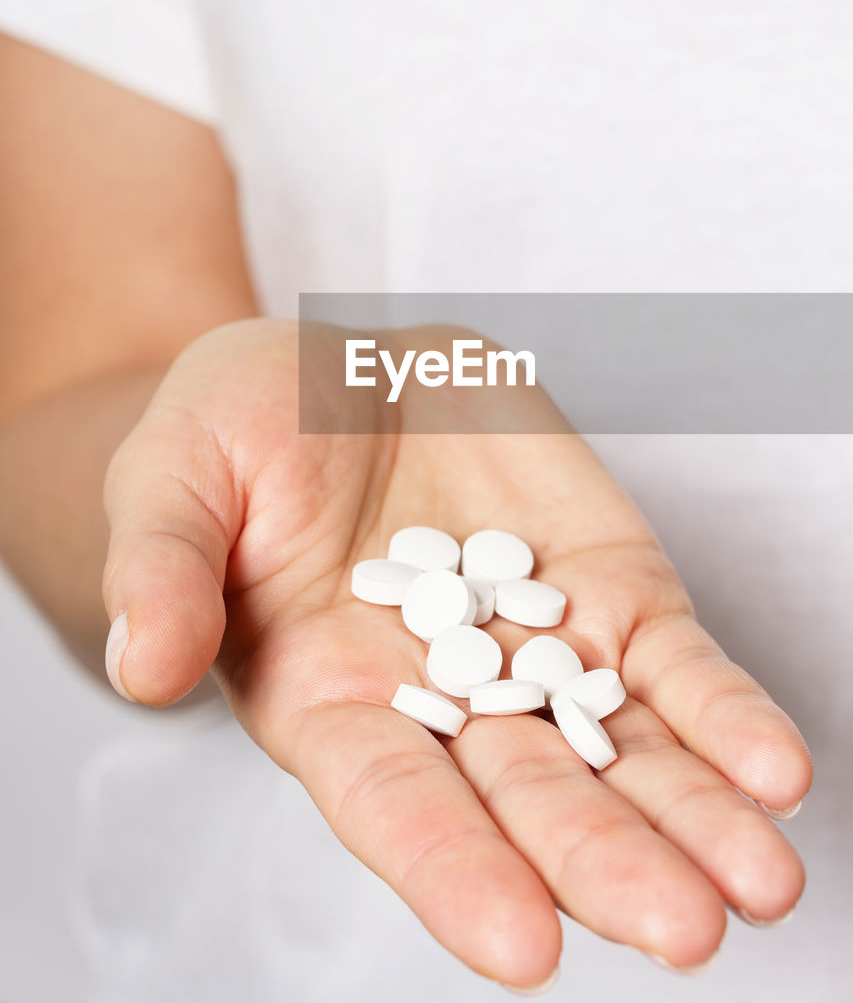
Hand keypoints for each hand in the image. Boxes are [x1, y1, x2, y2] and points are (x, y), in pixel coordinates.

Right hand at [102, 318, 810, 990]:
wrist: (338, 374)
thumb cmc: (234, 431)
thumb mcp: (172, 472)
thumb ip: (162, 565)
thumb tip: (146, 664)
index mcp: (328, 699)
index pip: (392, 804)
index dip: (451, 870)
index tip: (522, 945)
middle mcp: (443, 701)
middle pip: (531, 799)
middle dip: (605, 863)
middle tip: (683, 929)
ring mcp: (536, 647)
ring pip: (625, 752)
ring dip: (694, 816)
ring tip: (765, 882)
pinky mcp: (603, 587)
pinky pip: (674, 663)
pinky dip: (724, 713)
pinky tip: (777, 768)